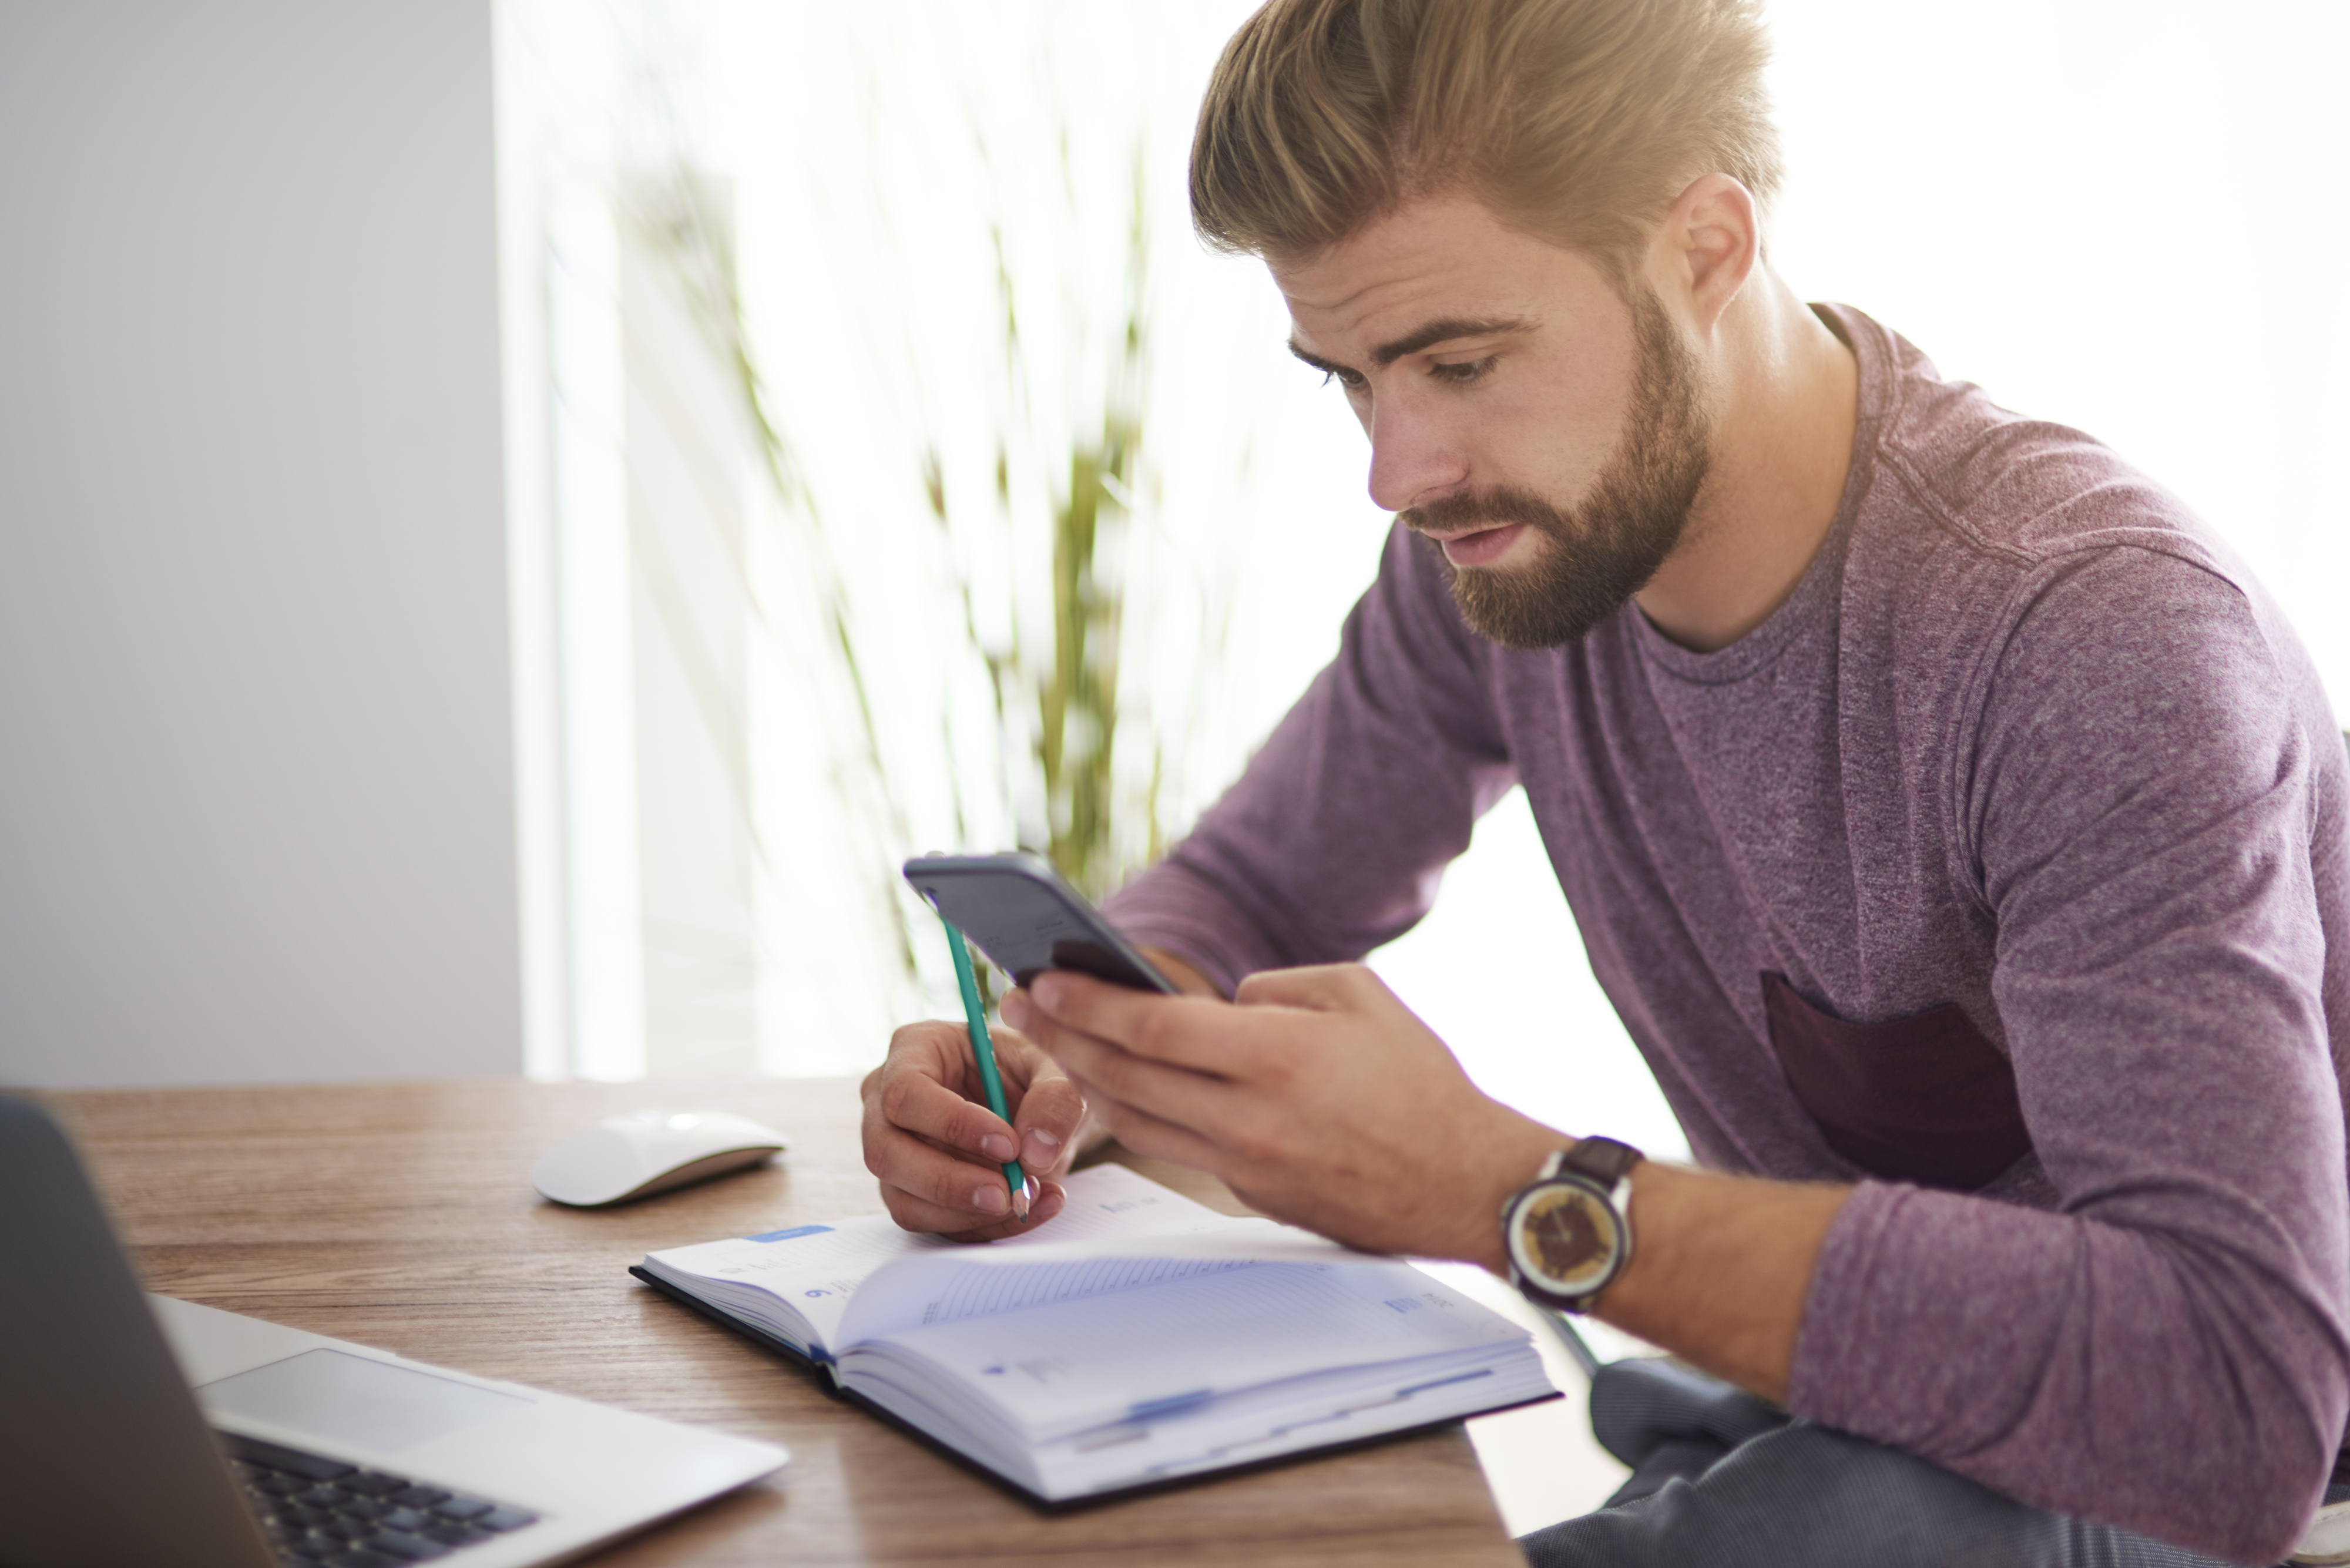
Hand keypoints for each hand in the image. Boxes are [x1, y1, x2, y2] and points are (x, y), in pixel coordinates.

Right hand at [860, 1017, 1086, 1240]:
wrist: (1029, 1105)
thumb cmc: (1025, 1071)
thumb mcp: (1051, 1067)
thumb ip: (1054, 1098)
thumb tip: (1035, 1154)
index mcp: (913, 1050)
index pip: (906, 1092)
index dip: (953, 1124)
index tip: (1008, 1145)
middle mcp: (885, 1102)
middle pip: (886, 1153)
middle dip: (949, 1182)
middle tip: (1009, 1192)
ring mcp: (891, 1151)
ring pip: (902, 1199)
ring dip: (966, 1213)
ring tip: (1027, 1199)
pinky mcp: (908, 1192)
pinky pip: (930, 1223)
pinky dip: (981, 1226)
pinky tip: (1029, 1210)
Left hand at [1004, 963, 1561, 1265]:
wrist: (1466, 1183)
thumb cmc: (1420, 1081)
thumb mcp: (1359, 996)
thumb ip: (1278, 987)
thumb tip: (1223, 1002)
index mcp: (1275, 1055)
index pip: (1151, 1026)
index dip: (1086, 1002)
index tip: (1041, 977)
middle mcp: (1249, 1116)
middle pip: (1125, 1076)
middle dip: (1061, 1036)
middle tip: (1017, 1003)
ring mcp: (1245, 1165)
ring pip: (1137, 1121)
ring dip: (1085, 1080)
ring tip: (1051, 1043)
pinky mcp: (1252, 1196)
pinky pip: (1178, 1148)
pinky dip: (1138, 1115)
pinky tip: (1117, 1088)